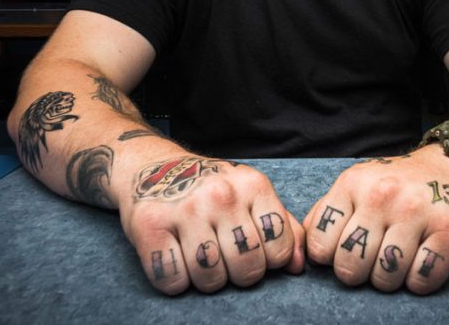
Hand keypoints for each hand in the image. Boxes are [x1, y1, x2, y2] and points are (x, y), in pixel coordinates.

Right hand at [119, 155, 304, 293]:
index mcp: (253, 185)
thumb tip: (299, 265)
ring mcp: (185, 209)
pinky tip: (177, 257)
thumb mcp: (251, 196)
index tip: (253, 249)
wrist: (153, 168)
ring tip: (201, 257)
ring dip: (207, 279)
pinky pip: (173, 279)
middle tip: (225, 257)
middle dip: (239, 274)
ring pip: (210, 278)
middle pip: (247, 268)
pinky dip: (176, 279)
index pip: (280, 249)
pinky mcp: (150, 225)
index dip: (268, 260)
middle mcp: (221, 194)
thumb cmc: (209, 189)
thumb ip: (282, 227)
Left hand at [302, 145, 448, 293]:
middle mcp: (382, 195)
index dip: (330, 258)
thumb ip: (328, 211)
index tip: (344, 252)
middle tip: (371, 262)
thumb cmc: (398, 183)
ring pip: (386, 277)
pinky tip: (419, 265)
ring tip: (396, 263)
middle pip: (351, 266)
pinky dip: (418, 283)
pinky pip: (423, 279)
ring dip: (389, 280)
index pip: (320, 245)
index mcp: (353, 184)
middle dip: (359, 274)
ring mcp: (416, 212)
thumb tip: (303, 248)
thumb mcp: (357, 183)